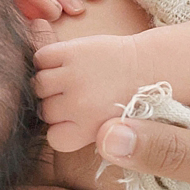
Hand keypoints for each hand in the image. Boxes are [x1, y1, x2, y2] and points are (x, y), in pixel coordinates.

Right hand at [32, 34, 144, 152]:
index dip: (62, 127)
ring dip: (49, 81)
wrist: (151, 67)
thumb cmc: (131, 99)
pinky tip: (62, 62)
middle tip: (75, 95)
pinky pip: (41, 58)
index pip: (53, 137)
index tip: (73, 120)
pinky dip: (47, 59)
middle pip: (44, 110)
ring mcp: (73, 76)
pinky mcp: (71, 51)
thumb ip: (80, 131)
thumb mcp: (109, 128)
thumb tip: (51, 127)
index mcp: (88, 129)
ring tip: (67, 78)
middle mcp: (78, 104)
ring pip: (38, 84)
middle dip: (56, 104)